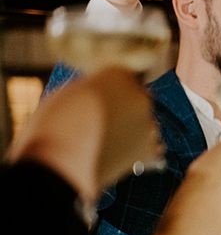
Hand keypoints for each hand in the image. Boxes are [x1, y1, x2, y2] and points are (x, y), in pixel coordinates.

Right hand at [8, 68, 162, 200]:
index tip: (102, 103)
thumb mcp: (70, 93)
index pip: (124, 79)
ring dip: (133, 133)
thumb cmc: (55, 126)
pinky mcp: (150, 151)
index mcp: (118, 74)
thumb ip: (94, 92)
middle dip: (125, 113)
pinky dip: (142, 154)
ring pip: (145, 126)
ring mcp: (148, 124)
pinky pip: (152, 151)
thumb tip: (100, 99)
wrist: (62, 160)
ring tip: (109, 144)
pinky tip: (124, 158)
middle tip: (104, 126)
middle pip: (137, 102)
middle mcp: (139, 96)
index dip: (111, 93)